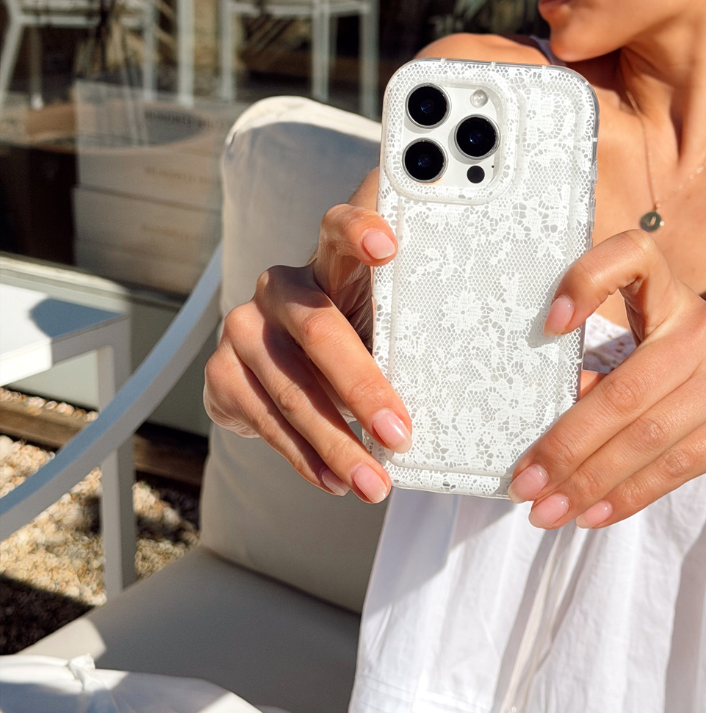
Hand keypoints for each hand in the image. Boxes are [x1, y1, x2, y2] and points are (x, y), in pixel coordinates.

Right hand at [204, 205, 410, 502]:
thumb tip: (479, 357)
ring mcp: (244, 329)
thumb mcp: (381, 321)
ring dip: (337, 444)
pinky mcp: (220, 373)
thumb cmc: (357, 337)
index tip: (389, 247)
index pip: (338, 228)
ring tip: (375, 484)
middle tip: (400, 434)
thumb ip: (408, 320)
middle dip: (362, 388)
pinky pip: (266, 422)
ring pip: (292, 390)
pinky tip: (335, 480)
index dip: (359, 231)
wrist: (283, 366)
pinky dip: (306, 457)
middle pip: (319, 331)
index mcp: (327, 261)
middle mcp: (280, 288)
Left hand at [506, 230, 705, 528]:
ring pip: (646, 439)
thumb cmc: (698, 367)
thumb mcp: (659, 349)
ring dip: (589, 483)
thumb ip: (612, 373)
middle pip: (623, 392)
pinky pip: (675, 466)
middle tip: (523, 483)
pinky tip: (593, 514)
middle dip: (566, 445)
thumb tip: (550, 431)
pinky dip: (627, 495)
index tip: (551, 325)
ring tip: (548, 511)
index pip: (633, 255)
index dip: (588, 280)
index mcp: (672, 296)